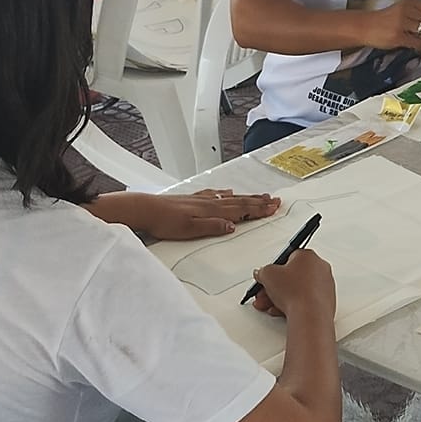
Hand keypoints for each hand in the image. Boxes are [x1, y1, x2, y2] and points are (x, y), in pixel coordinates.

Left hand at [140, 189, 280, 240]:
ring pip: (230, 197)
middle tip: (275, 200)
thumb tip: (232, 226)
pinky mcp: (192, 200)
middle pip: (239, 201)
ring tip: (259, 196)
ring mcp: (201, 200)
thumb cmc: (165, 222)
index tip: (274, 207)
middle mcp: (209, 203)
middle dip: (258, 201)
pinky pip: (215, 194)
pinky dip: (225, 193)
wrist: (145, 210)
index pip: (241, 210)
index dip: (259, 209)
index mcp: (211, 211)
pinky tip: (227, 192)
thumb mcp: (190, 230)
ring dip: (246, 197)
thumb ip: (212, 227)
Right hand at [252, 247, 334, 319]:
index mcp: (308, 256)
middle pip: (292, 275)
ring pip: (298, 289)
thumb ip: (262, 271)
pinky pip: (305, 300)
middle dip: (276, 285)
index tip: (267, 275)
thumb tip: (262, 273)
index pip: (288, 258)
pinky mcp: (326, 301)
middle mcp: (320, 268)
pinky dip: (293, 304)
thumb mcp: (267, 275)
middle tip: (266, 291)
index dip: (274, 268)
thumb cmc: (296, 292)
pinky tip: (281, 310)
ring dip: (281, 296)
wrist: (310, 315)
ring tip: (269, 304)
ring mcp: (325, 285)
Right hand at [364, 0, 420, 51]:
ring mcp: (402, 23)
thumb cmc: (383, 20)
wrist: (365, 26)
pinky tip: (416, 47)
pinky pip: (418, 43)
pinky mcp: (398, 36)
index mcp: (410, 3)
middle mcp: (407, 11)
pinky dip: (420, 47)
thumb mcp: (402, 10)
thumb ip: (417, 13)